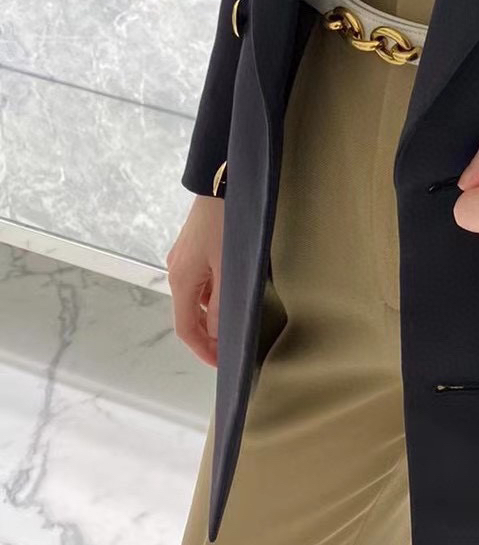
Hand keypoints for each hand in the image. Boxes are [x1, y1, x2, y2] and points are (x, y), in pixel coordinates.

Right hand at [166, 193, 224, 366]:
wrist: (220, 181)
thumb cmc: (225, 223)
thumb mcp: (227, 267)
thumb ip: (222, 303)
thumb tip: (218, 333)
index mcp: (181, 280)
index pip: (186, 328)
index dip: (202, 349)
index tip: (221, 362)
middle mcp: (176, 272)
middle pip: (188, 314)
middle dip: (208, 334)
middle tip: (231, 347)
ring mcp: (183, 259)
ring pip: (195, 298)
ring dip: (211, 314)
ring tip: (235, 323)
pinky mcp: (192, 249)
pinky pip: (200, 281)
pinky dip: (212, 295)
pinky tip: (231, 294)